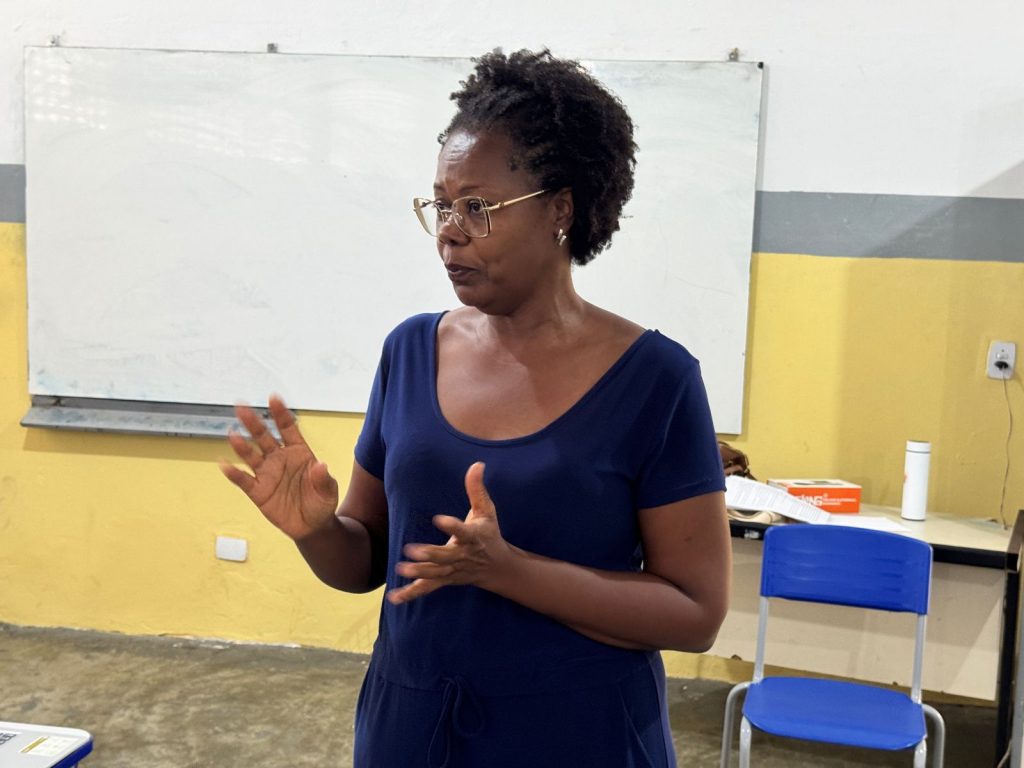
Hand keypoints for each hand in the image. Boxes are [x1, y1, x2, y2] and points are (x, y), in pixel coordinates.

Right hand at [219, 394, 338, 541]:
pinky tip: (223, 464)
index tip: (273, 397)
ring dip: (241, 445)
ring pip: (251, 455)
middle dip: (253, 422)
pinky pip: (243, 480)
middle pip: (264, 437)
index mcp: (299, 452)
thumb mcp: (328, 491)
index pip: (288, 428)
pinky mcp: (258, 491)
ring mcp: (267, 474)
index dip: (280, 413)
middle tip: (241, 406)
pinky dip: (233, 473)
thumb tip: (321, 465)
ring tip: (232, 433)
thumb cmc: (321, 502)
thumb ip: (323, 478)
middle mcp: (279, 458)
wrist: (312, 526)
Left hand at [387, 462, 513, 603]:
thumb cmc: (489, 534)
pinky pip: (427, 589)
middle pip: (444, 557)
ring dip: (418, 573)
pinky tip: (394, 597)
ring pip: (434, 574)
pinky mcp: (445, 580)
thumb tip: (477, 464)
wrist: (497, 568)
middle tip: (410, 550)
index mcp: (472, 537)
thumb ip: (477, 489)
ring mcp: (452, 571)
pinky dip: (411, 594)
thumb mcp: (487, 511)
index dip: (451, 526)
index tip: (438, 519)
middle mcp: (462, 556)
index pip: (462, 531)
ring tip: (401, 569)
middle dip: (428, 555)